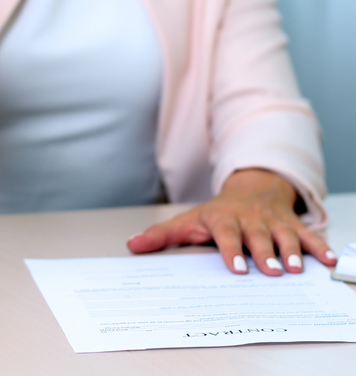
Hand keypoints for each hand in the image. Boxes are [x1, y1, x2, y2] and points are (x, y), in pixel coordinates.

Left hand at [127, 169, 337, 275]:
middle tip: (271, 270)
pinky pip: (308, 234)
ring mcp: (273, 221)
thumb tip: (132, 245)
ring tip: (296, 268)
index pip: (227, 235)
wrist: (249, 189)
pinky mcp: (291, 224)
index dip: (232, 250)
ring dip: (292, 251)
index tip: (236, 267)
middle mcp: (250, 219)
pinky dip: (319, 246)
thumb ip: (161, 235)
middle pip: (258, 236)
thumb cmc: (216, 212)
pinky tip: (328, 260)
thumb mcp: (187, 220)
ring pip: (284, 235)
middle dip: (265, 252)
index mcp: (223, 219)